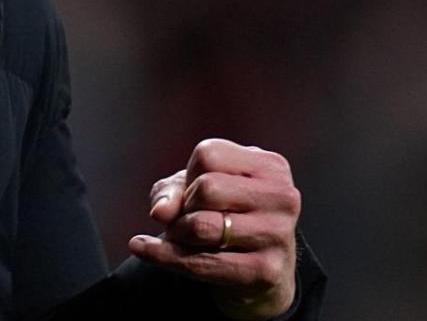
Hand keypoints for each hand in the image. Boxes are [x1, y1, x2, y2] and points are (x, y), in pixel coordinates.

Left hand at [128, 138, 300, 320]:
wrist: (260, 271)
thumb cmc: (227, 217)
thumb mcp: (198, 191)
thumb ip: (173, 191)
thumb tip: (160, 211)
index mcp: (271, 166)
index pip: (208, 155)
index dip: (189, 175)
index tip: (194, 192)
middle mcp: (282, 197)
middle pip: (207, 188)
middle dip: (183, 206)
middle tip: (184, 219)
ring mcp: (278, 235)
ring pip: (202, 226)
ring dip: (176, 233)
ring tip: (180, 237)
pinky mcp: (266, 271)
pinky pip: (201, 262)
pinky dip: (164, 256)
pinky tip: (144, 249)